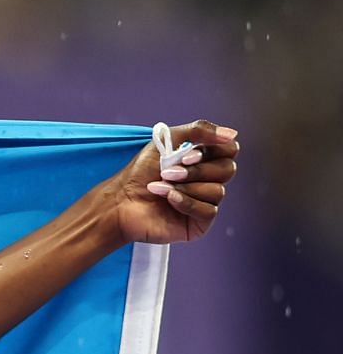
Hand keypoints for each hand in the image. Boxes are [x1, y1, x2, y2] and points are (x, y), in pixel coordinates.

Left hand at [107, 118, 239, 245]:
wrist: (121, 201)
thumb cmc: (141, 173)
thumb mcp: (168, 141)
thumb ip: (199, 130)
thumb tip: (232, 134)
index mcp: (205, 160)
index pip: (230, 150)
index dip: (213, 151)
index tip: (188, 155)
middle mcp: (209, 180)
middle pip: (227, 170)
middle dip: (196, 171)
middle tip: (169, 173)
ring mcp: (205, 202)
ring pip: (218, 191)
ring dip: (186, 187)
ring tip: (161, 187)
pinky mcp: (199, 223)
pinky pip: (209, 211)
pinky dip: (186, 203)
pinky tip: (168, 200)